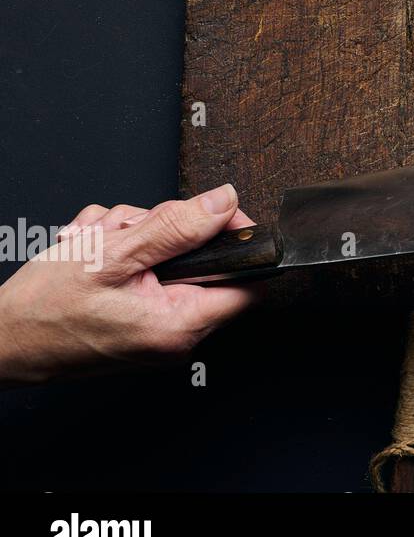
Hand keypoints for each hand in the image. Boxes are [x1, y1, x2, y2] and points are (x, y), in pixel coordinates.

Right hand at [0, 184, 258, 386]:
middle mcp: (174, 333)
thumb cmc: (41, 310)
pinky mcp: (138, 315)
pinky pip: (146, 268)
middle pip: (202, 258)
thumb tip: (223, 204)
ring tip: (97, 243)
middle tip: (125, 229)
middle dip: (164, 229)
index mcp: (178, 325)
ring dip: (133, 234)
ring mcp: (155, 325)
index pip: (248, 280)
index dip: (238, 239)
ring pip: (168, 254)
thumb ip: (175, 228)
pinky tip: (92, 252)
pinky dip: (120, 250)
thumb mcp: (111, 254)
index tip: (214, 213)